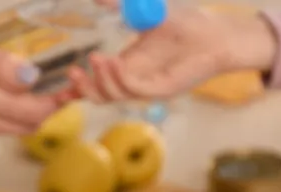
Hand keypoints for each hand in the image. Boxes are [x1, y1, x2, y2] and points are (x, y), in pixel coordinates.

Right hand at [0, 20, 59, 142]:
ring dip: (14, 113)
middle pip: (20, 127)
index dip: (54, 104)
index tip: (68, 90)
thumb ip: (0, 65)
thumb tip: (31, 80)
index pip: (31, 114)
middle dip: (39, 110)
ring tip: (16, 87)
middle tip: (52, 89)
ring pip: (1, 129)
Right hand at [60, 5, 277, 103]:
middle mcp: (135, 80)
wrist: (219, 34)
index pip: (97, 82)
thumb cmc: (188, 24)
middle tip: (73, 70)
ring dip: (100, 80)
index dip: (77, 86)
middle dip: (82, 87)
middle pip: (100, 94)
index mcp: (128, 65)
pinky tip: (112, 62)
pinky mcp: (162, 89)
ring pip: (113, 95)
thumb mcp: (146, 10)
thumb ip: (121, 4)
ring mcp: (148, 87)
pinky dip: (119, 79)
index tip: (61, 82)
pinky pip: (134, 89)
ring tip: (96, 59)